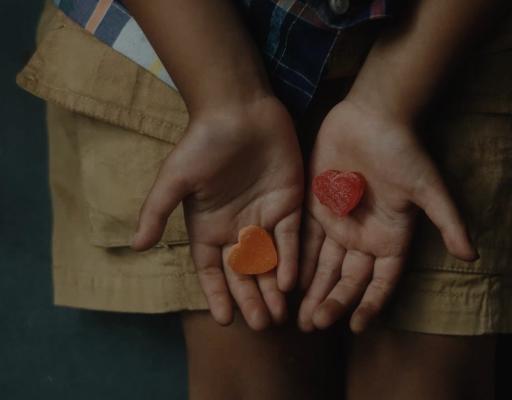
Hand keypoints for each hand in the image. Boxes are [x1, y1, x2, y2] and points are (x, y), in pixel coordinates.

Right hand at [131, 96, 303, 330]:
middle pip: (244, 273)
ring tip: (277, 316)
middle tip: (260, 325)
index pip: (212, 270)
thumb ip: (157, 212)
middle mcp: (237, 227)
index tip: (225, 320)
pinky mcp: (289, 204)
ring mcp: (264, 217)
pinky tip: (290, 283)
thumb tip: (135, 246)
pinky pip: (292, 239)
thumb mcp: (174, 179)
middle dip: (250, 299)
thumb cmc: (203, 143)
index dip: (217, 295)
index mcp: (209, 227)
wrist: (240, 109)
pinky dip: (290, 261)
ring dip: (272, 288)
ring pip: (269, 261)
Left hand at [298, 99, 477, 332]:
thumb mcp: (428, 189)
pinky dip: (296, 261)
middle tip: (315, 326)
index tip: (356, 327)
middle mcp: (364, 237)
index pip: (381, 282)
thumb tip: (474, 256)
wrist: (372, 117)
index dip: (370, 305)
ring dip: (313, 291)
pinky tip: (286, 282)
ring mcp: (338, 224)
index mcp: (391, 238)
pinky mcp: (316, 208)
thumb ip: (447, 222)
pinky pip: (304, 241)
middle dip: (333, 303)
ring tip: (300, 318)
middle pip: (348, 280)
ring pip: (323, 266)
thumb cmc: (404, 152)